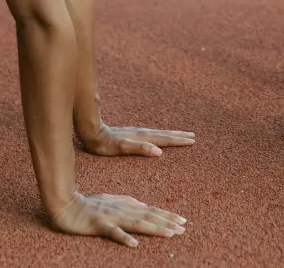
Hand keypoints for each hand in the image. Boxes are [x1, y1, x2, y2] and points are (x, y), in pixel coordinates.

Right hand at [50, 191, 187, 246]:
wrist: (64, 204)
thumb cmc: (87, 204)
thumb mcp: (111, 200)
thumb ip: (128, 202)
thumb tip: (145, 205)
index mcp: (125, 205)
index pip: (150, 210)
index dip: (167, 215)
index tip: (183, 221)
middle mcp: (121, 209)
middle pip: (148, 216)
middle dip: (167, 222)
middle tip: (183, 228)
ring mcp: (110, 216)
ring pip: (136, 223)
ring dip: (154, 228)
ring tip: (170, 234)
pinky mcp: (98, 224)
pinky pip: (113, 232)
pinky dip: (124, 237)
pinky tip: (135, 244)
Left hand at [80, 123, 195, 156]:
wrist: (91, 132)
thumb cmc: (104, 144)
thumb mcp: (121, 148)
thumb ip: (139, 148)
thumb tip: (159, 151)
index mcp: (142, 137)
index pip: (164, 139)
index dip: (178, 141)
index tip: (192, 141)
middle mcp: (142, 133)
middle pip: (164, 134)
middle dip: (178, 136)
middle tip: (193, 136)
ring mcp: (136, 133)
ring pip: (158, 133)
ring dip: (171, 134)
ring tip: (181, 135)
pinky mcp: (131, 135)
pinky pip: (151, 135)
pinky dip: (159, 136)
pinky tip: (158, 138)